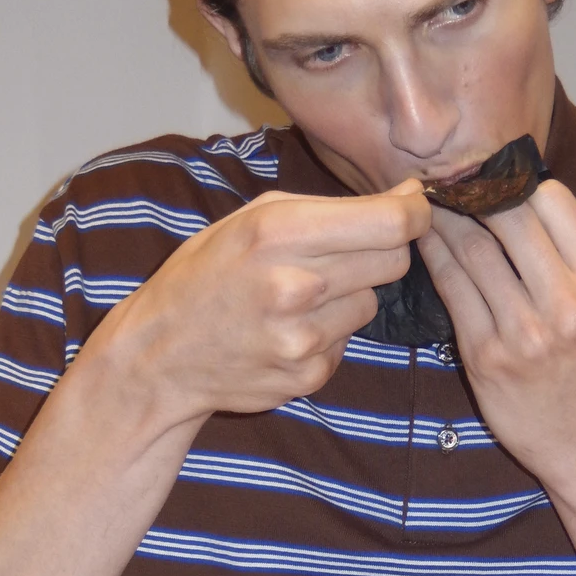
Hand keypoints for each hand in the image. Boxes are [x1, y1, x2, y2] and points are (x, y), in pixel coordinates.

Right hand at [89, 180, 427, 426]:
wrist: (159, 355)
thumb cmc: (207, 274)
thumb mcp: (249, 219)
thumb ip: (325, 208)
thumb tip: (407, 199)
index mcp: (277, 232)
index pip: (389, 225)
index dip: (415, 214)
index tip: (414, 209)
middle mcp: (294, 286)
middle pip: (393, 262)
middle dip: (379, 251)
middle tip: (339, 253)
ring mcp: (302, 338)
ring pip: (371, 303)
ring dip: (348, 295)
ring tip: (298, 297)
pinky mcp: (308, 375)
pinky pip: (348, 342)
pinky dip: (328, 333)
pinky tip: (287, 329)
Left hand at [418, 181, 575, 493]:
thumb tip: (533, 193)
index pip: (551, 203)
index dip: (515, 181)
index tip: (490, 174)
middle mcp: (568, 306)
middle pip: (507, 219)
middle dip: (472, 191)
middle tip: (448, 178)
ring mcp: (524, 333)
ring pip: (473, 250)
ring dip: (444, 218)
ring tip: (427, 202)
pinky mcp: (485, 357)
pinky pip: (453, 289)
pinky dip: (434, 257)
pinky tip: (424, 242)